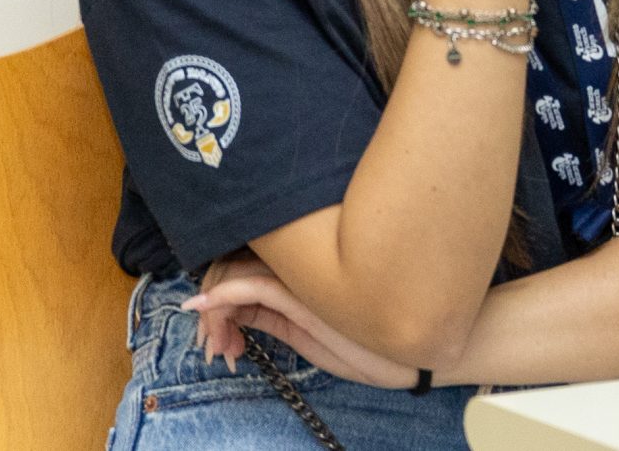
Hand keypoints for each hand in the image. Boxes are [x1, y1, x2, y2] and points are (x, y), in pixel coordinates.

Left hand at [186, 252, 420, 390]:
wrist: (414, 356)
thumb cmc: (369, 347)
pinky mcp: (302, 294)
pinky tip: (204, 310)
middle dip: (209, 307)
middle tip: (213, 348)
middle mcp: (299, 268)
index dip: (217, 291)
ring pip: (233, 274)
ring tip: (218, 349)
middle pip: (232, 264)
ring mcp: (301, 277)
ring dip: (211, 313)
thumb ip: (270, 315)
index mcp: (301, 274)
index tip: (217, 338)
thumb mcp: (306, 334)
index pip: (244, 263)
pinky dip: (219, 299)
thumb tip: (228, 309)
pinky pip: (249, 286)